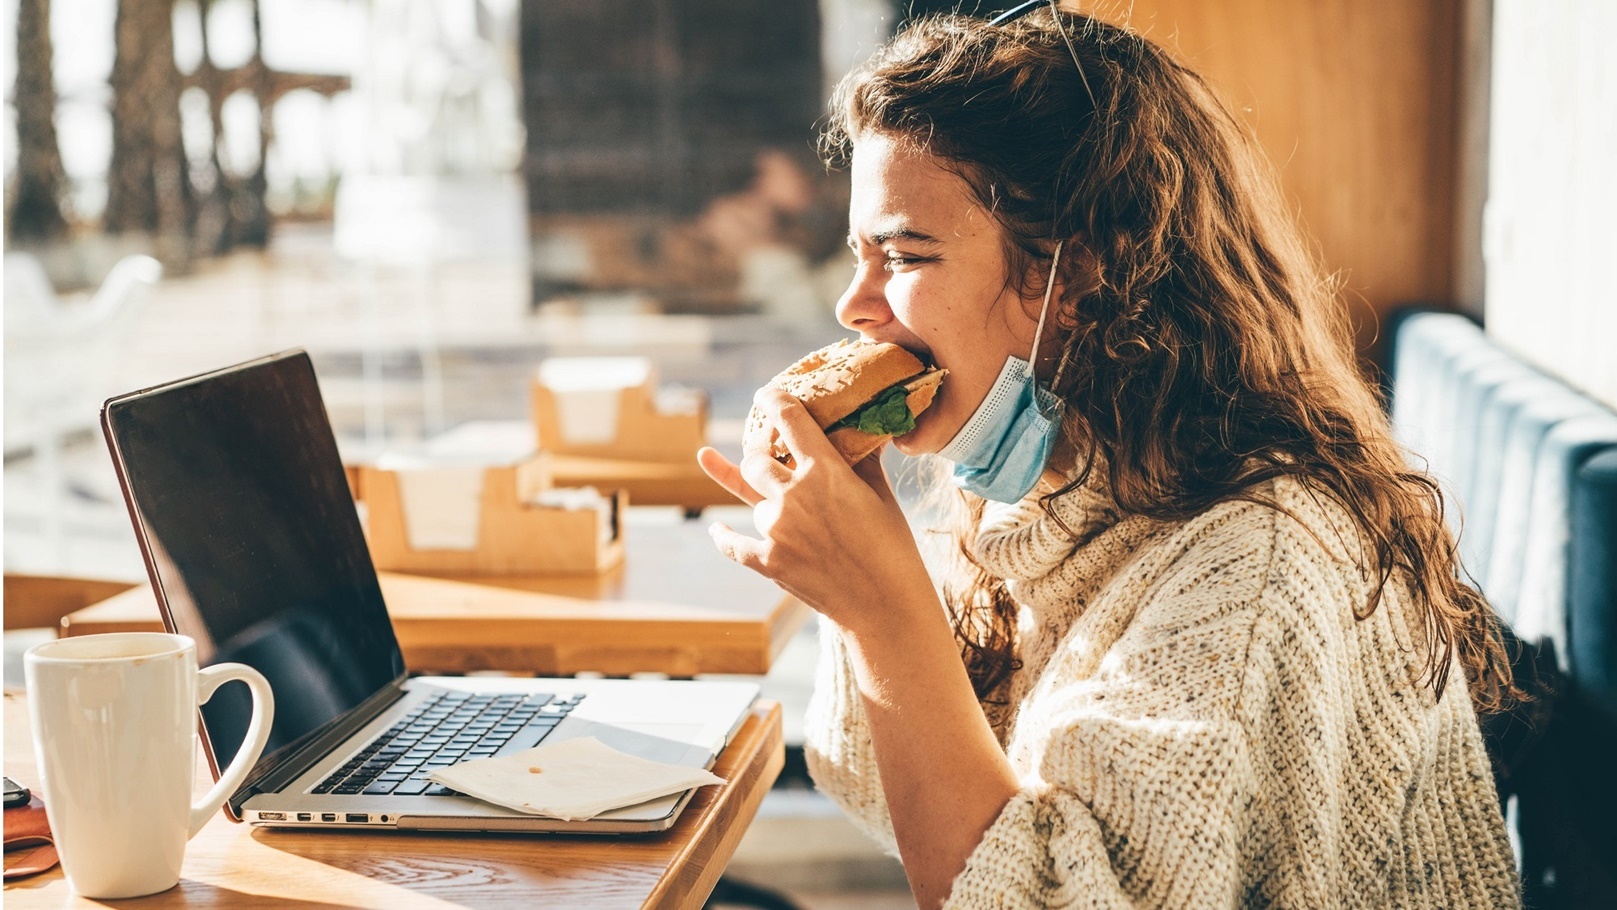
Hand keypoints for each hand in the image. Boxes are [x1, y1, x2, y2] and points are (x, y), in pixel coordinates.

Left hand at [697, 388, 936, 634]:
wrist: (885, 607)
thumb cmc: (892, 548)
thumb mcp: (880, 495)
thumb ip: (861, 459)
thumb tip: (862, 429)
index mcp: (826, 471)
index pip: (788, 419)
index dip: (773, 401)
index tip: (767, 395)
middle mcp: (794, 495)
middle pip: (756, 460)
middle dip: (762, 458)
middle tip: (770, 458)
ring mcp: (776, 530)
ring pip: (754, 502)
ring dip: (768, 504)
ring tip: (796, 519)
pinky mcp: (767, 562)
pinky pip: (732, 544)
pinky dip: (724, 537)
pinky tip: (717, 529)